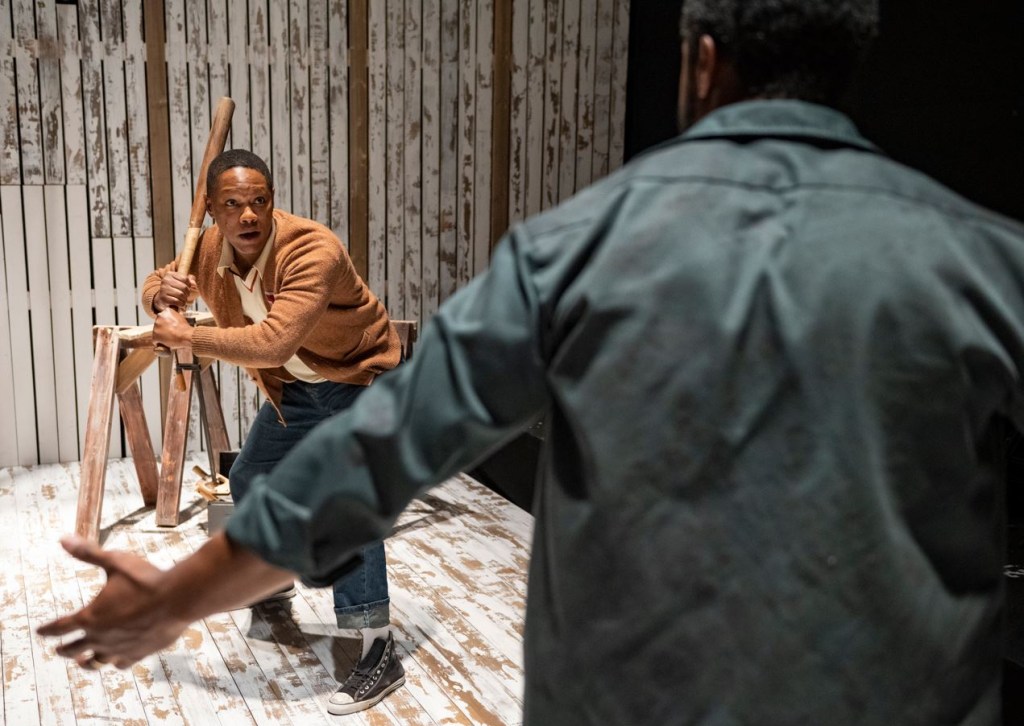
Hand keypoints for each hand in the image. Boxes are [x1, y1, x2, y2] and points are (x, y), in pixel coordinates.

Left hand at [36, 536, 189, 668]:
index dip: (48, 629)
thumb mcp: (115, 562)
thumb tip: (63, 539)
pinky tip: (116, 661)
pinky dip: (115, 663)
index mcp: (90, 617)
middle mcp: (101, 638)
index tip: (40, 632)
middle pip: (74, 649)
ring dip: (85, 662)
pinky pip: (121, 664)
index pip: (60, 627)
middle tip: (58, 650)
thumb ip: (88, 553)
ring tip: (83, 662)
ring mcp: (119, 649)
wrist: (178, 598)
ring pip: (95, 663)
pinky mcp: (139, 653)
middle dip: (63, 649)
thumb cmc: (146, 579)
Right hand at [153, 271, 196, 312]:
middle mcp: (165, 280)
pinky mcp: (163, 298)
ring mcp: (163, 289)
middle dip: (187, 293)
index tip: (187, 288)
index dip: (189, 285)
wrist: (162, 299)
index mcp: (170, 274)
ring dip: (184, 299)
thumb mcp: (181, 282)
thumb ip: (189, 280)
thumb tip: (194, 283)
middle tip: (186, 295)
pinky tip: (180, 303)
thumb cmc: (174, 289)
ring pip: (181, 294)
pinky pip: (177, 301)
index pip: (185, 279)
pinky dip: (181, 304)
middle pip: (184, 287)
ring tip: (183, 300)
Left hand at [153, 308, 193, 349]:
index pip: (162, 317)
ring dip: (161, 335)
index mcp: (166, 311)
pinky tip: (166, 343)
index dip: (166, 323)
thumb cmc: (185, 328)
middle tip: (170, 333)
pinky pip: (155, 340)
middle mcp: (159, 317)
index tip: (169, 327)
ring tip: (169, 338)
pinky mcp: (155, 335)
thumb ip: (173, 317)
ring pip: (156, 332)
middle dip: (162, 328)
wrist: (186, 335)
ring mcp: (156, 326)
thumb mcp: (180, 317)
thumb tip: (171, 321)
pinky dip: (159, 342)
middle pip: (158, 324)